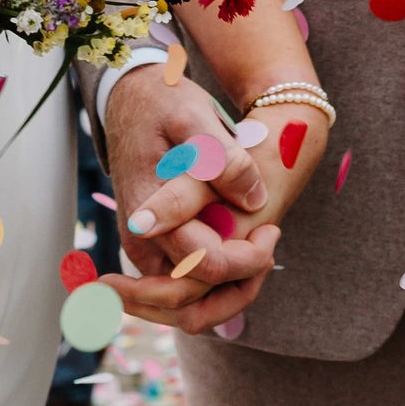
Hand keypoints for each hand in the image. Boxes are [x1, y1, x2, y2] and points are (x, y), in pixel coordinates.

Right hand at [99, 69, 316, 334]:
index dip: (248, 259)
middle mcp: (142, 242)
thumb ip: (220, 156)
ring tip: (261, 257)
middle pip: (189, 306)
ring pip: (185, 307)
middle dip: (239, 291)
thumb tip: (252, 198)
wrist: (132, 98)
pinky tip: (245, 253)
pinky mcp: (154, 246)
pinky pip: (184, 287)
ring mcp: (145, 248)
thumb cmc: (163, 103)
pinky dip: (217, 285)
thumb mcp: (192, 114)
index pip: (205, 266)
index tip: (272, 229)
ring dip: (228, 297)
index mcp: (148, 215)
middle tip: (269, 248)